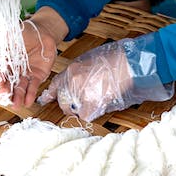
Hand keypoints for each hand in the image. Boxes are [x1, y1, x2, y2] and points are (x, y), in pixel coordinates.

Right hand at [0, 7, 67, 107]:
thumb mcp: (7, 38)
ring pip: (20, 87)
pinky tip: (28, 102)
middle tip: (6, 98)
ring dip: (18, 96)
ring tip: (16, 105)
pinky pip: (33, 86)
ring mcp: (26, 74)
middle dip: (8, 91)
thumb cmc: (24, 33)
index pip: (0, 73)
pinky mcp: (38, 76)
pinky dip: (31, 94)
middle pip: (9, 83)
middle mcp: (14, 71)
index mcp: (5, 62)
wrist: (43, 31)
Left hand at [38, 36, 173, 121]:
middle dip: (68, 103)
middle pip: (62, 100)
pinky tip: (97, 107)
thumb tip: (77, 81)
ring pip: (71, 110)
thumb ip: (81, 71)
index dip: (50, 93)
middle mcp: (73, 83)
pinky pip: (84, 116)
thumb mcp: (93, 59)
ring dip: (78, 109)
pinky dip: (89, 114)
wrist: (130, 66)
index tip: (44, 99)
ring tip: (93, 102)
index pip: (56, 84)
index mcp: (73, 70)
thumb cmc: (117, 59)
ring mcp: (81, 95)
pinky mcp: (91, 106)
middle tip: (80, 103)